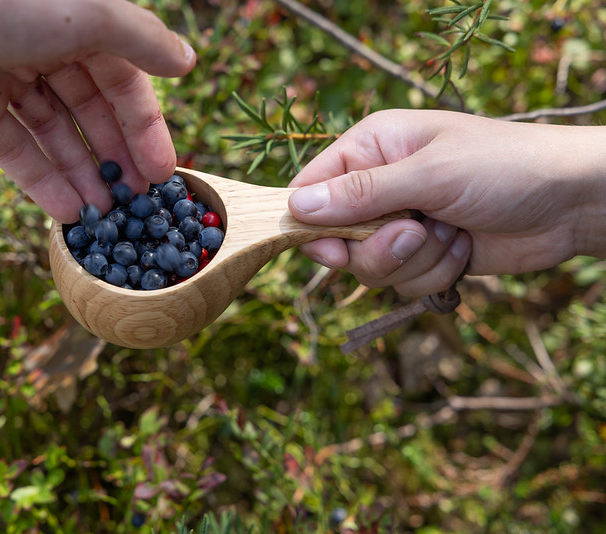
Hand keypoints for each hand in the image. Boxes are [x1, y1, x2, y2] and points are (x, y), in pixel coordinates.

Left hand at [0, 0, 195, 221]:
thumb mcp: (84, 15)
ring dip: (82, 178)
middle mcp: (46, 51)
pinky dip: (41, 182)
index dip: (146, 130)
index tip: (163, 175)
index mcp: (78, 24)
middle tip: (137, 207)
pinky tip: (66, 213)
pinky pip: (16, 151)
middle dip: (115, 161)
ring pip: (56, 138)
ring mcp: (7, 82)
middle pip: (92, 115)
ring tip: (106, 219)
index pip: (126, 84)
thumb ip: (139, 42)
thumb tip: (187, 62)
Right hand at [287, 109, 605, 295]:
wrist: (572, 202)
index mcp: (372, 148)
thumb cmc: (505, 166)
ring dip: (415, 261)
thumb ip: (361, 194)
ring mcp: (402, 224)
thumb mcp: (429, 174)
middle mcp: (379, 186)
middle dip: (377, 248)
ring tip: (452, 233)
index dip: (312, 223)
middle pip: (336, 239)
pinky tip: (464, 247)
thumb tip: (296, 208)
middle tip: (414, 233)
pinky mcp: (425, 255)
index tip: (332, 247)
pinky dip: (435, 274)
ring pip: (370, 267)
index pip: (312, 189)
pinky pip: (403, 282)